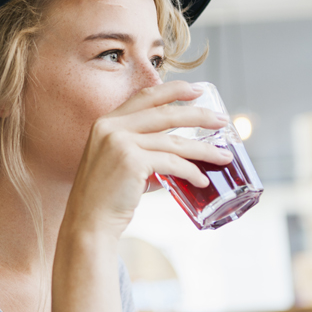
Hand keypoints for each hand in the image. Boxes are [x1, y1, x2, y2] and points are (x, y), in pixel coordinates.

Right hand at [63, 81, 232, 238]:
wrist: (88, 221)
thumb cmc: (106, 197)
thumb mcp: (120, 163)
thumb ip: (145, 154)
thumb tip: (180, 160)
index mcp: (107, 122)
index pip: (145, 97)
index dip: (173, 90)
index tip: (197, 90)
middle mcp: (112, 127)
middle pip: (165, 114)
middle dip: (199, 115)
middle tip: (222, 121)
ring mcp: (120, 143)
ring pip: (173, 141)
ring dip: (204, 149)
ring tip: (224, 156)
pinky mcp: (131, 162)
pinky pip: (172, 163)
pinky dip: (191, 172)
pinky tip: (201, 181)